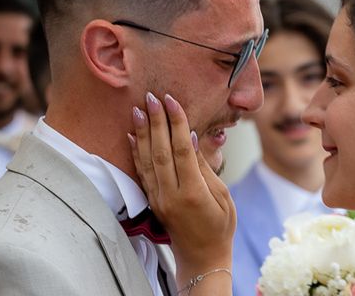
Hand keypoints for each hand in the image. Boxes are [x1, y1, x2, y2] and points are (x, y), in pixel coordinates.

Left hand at [130, 92, 234, 288]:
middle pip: (160, 151)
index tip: (172, 101)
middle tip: (152, 97)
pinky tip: (132, 136)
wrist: (202, 257)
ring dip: (142, 133)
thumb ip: (204, 167)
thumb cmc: (220, 225)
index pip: (182, 150)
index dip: (176, 123)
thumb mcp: (222, 196)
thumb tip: (192, 138)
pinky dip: (135, 153)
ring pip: (147, 160)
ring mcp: (158, 199)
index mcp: (193, 192)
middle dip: (156, 122)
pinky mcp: (152, 201)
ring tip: (138, 110)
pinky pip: (141, 173)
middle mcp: (170, 195)